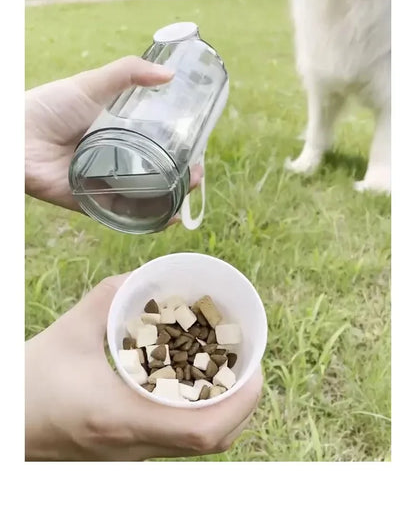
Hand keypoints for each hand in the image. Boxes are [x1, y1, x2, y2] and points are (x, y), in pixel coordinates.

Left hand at [25, 56, 202, 212]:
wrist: (16, 135)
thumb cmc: (49, 106)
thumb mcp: (92, 84)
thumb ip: (128, 74)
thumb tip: (169, 74)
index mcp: (118, 136)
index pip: (158, 147)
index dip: (181, 151)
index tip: (199, 151)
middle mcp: (115, 162)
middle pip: (156, 175)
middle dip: (181, 178)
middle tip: (197, 176)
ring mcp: (105, 185)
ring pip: (145, 198)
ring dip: (170, 199)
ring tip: (189, 193)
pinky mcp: (92, 205)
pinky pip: (123, 217)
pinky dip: (147, 221)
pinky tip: (167, 217)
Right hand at [25, 274, 261, 460]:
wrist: (9, 423)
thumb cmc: (33, 380)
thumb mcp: (71, 330)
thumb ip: (113, 297)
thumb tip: (149, 276)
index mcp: (122, 417)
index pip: (203, 428)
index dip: (241, 398)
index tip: (252, 363)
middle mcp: (135, 445)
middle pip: (213, 440)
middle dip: (242, 399)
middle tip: (245, 358)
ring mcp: (134, 455)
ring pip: (200, 444)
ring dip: (226, 407)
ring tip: (228, 367)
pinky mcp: (130, 451)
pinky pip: (181, 439)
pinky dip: (202, 412)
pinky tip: (195, 383)